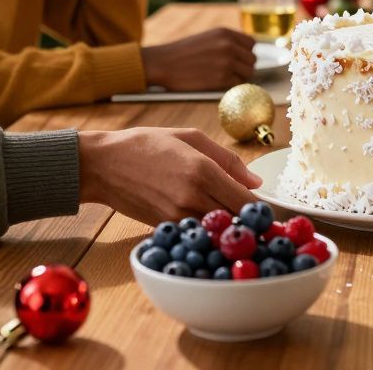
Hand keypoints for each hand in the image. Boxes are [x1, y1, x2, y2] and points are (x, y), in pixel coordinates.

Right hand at [78, 128, 262, 221]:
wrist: (103, 164)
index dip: (262, 213)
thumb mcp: (190, 138)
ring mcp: (177, 216)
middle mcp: (193, 197)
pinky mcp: (164, 227)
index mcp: (203, 171)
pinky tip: (208, 225)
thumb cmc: (146, 145)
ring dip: (227, 231)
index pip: (247, 203)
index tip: (269, 216)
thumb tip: (254, 183)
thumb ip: (228, 160)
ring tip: (233, 224)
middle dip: (249, 225)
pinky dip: (205, 233)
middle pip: (236, 222)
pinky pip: (195, 234)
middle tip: (257, 224)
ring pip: (216, 232)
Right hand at [142, 28, 256, 90]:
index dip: (246, 53)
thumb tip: (245, 53)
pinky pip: (237, 84)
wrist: (163, 63)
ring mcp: (226, 62)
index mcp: (225, 33)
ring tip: (224, 78)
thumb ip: (226, 42)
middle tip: (232, 72)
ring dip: (239, 77)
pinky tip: (217, 83)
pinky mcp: (221, 78)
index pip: (251, 43)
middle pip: (252, 59)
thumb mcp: (207, 38)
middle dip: (244, 67)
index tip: (239, 59)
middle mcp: (228, 45)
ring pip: (248, 73)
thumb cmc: (183, 52)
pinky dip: (230, 86)